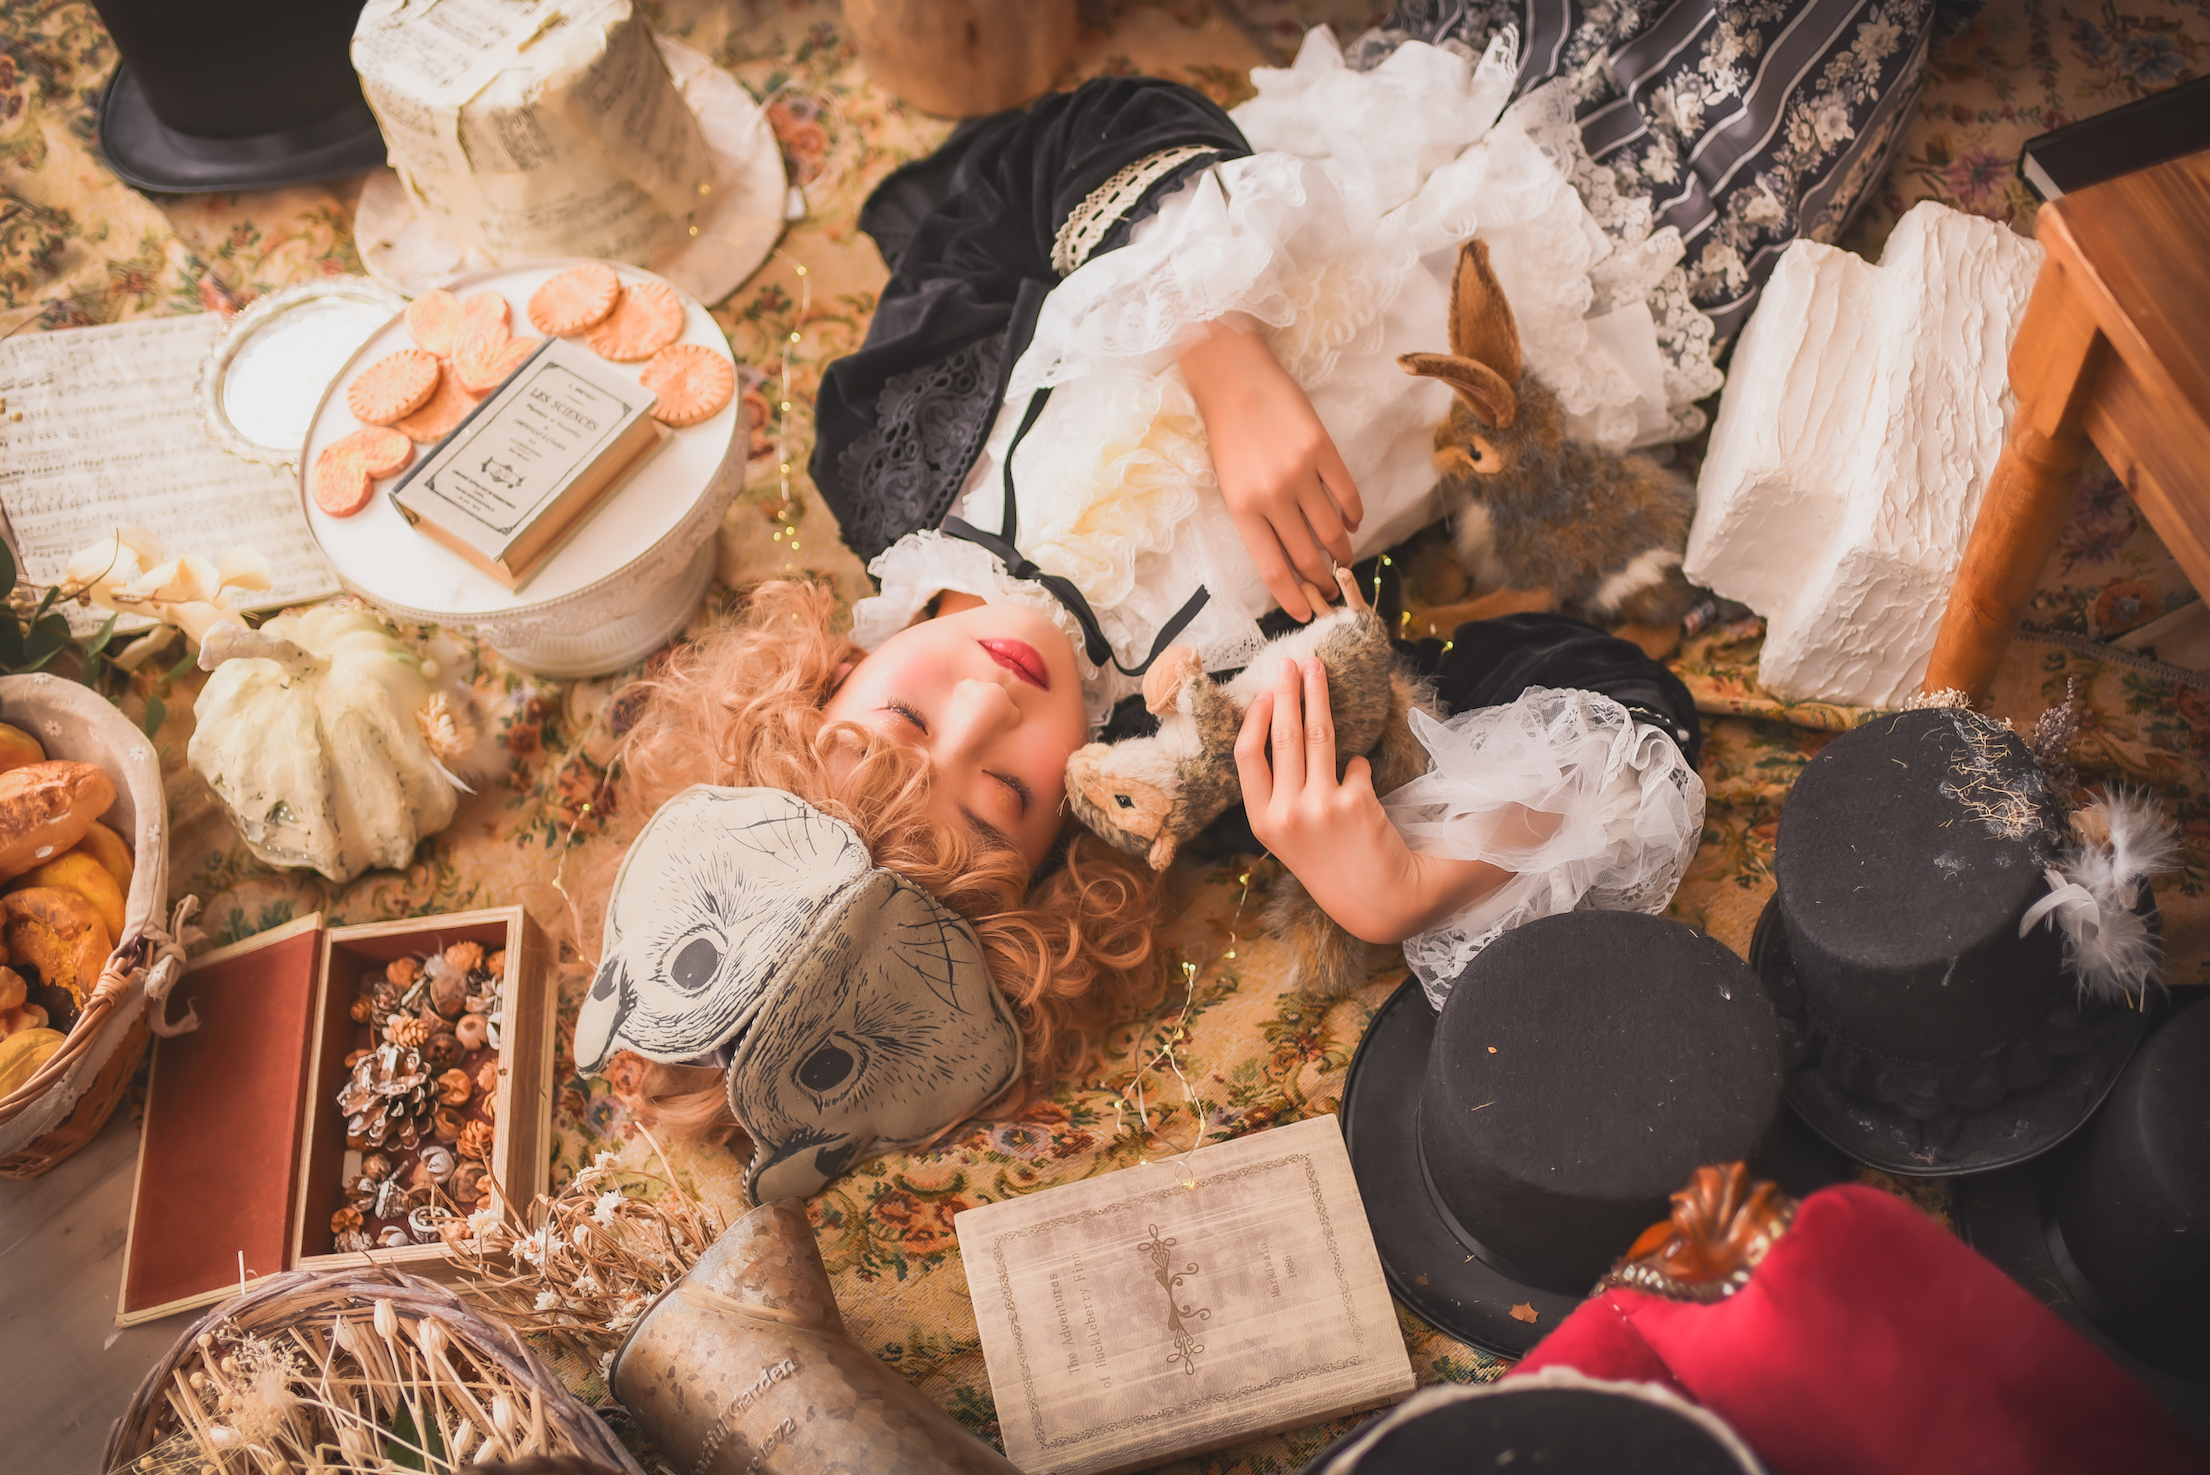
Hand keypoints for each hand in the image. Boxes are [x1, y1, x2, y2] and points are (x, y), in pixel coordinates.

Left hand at [1178, 318, 1363, 621]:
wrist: (1234, 379)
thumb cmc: (1228, 435)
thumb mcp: (1231, 484)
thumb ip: (1257, 520)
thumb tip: (1289, 556)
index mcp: (1243, 509)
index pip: (1273, 568)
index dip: (1292, 597)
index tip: (1305, 613)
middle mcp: (1272, 496)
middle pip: (1307, 555)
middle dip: (1322, 581)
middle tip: (1332, 591)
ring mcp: (1300, 473)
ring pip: (1332, 530)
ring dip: (1343, 551)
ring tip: (1345, 559)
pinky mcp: (1323, 450)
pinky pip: (1347, 494)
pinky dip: (1353, 515)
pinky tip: (1352, 522)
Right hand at [1234, 656, 1506, 943]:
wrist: (1379, 899)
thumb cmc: (1332, 864)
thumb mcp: (1288, 839)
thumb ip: (1279, 794)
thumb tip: (1279, 731)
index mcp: (1262, 822)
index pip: (1248, 757)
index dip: (1254, 719)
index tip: (1263, 692)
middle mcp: (1286, 813)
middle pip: (1283, 736)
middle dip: (1287, 691)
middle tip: (1291, 662)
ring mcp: (1320, 807)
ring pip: (1316, 735)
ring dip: (1317, 695)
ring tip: (1318, 669)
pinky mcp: (1356, 801)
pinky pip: (1355, 764)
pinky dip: (1357, 767)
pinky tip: (1359, 785)